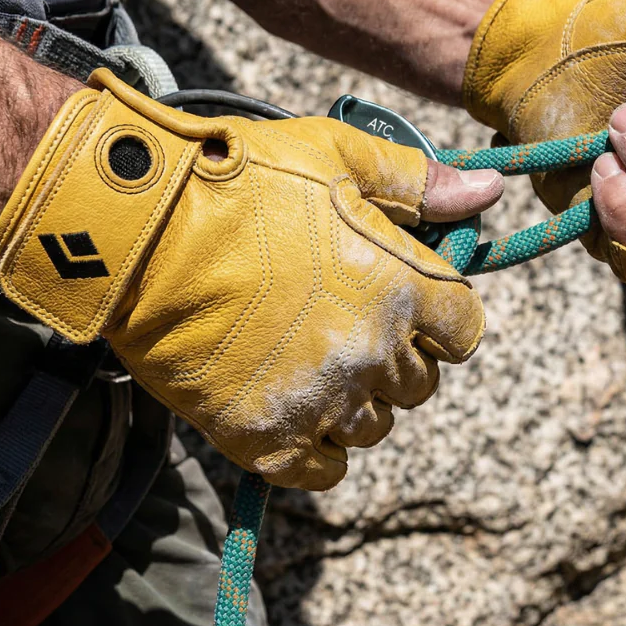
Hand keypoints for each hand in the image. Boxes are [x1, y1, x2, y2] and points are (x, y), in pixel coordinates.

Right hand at [0, 71, 500, 489]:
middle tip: (346, 324)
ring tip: (310, 360)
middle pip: (419, 383)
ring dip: (356, 399)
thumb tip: (488, 192)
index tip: (406, 303)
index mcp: (401, 284)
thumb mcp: (336, 155)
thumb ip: (418, 181)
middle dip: (396, 356)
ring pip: (374, 426)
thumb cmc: (238, 180)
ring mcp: (321, 401)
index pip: (463, 330)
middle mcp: (373, 351)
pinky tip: (295, 408)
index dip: (438, 317)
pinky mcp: (265, 439)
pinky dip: (320, 448)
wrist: (138, 229)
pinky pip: (326, 470)